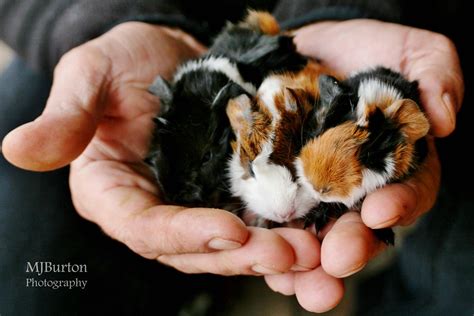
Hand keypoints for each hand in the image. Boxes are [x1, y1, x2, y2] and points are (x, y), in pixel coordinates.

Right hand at [1, 22, 320, 275]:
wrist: (172, 56)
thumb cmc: (124, 60)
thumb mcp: (91, 74)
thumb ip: (66, 116)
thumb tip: (15, 150)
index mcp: (112, 190)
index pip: (142, 226)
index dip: (183, 234)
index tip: (229, 231)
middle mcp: (154, 208)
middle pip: (193, 247)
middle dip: (240, 255)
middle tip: (289, 254)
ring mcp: (194, 205)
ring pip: (230, 244)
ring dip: (270, 254)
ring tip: (312, 255)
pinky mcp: (227, 194)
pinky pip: (255, 221)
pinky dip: (283, 232)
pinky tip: (317, 237)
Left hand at [265, 19, 462, 311]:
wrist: (311, 47)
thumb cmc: (367, 50)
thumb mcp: (412, 52)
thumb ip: (435, 76)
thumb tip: (443, 118)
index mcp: (395, 166)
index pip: (406, 193)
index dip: (398, 205)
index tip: (380, 212)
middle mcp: (354, 188)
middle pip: (355, 228)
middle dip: (348, 247)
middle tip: (337, 261)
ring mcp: (310, 189)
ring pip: (311, 236)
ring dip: (303, 264)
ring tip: (292, 280)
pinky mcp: (272, 183)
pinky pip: (267, 217)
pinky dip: (263, 240)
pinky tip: (255, 256)